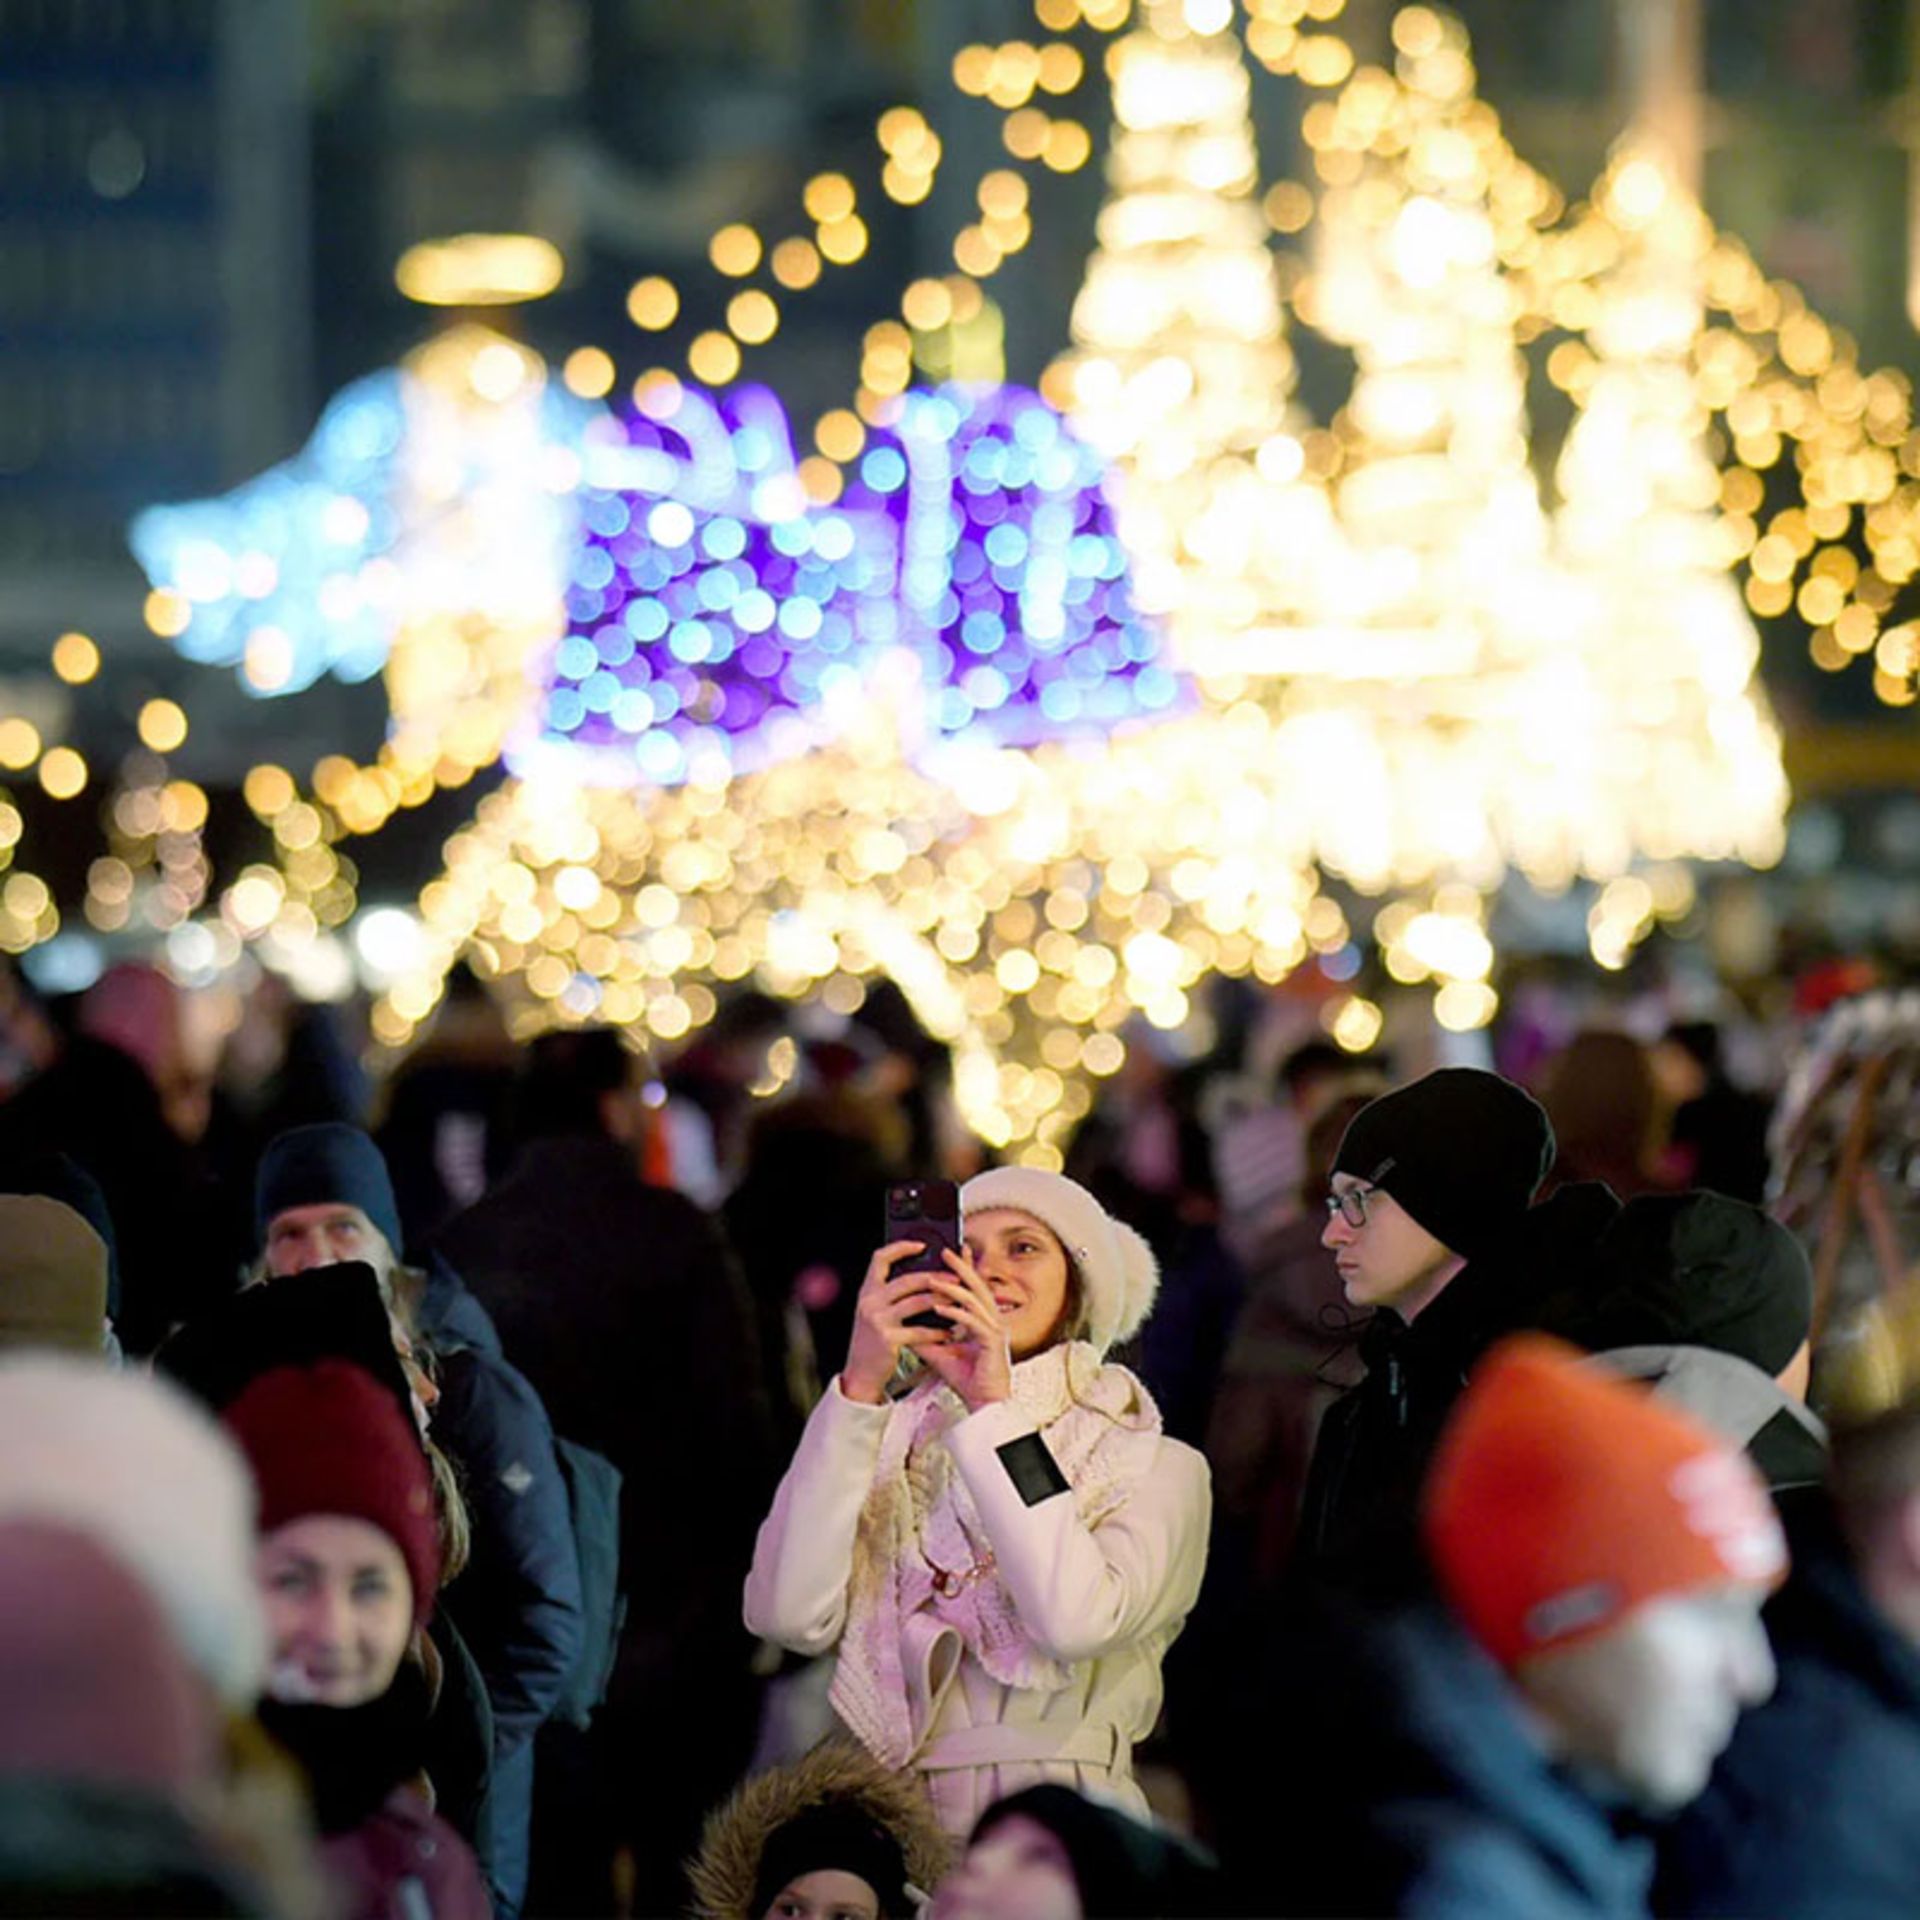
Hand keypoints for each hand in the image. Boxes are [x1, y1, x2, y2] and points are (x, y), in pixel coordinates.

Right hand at [841, 1241, 951, 1404]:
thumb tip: (923, 1277)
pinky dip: (937, 1331)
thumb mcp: (874, 1313)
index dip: (900, 1248)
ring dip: (941, 1301)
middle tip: (955, 1277)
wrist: (860, 1374)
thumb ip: (890, 1295)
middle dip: (935, 1277)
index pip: (880, 1258)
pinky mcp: (888, 1339)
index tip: (921, 1245)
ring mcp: (878, 1320)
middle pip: (907, 1279)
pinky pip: (919, 1330)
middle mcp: (870, 1302)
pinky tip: (948, 1332)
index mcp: (867, 1292)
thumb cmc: (872, 1342)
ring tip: (957, 1301)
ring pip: (917, 1302)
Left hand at [915, 1246, 1012, 1411]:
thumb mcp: (941, 1353)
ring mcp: (995, 1331)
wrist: (984, 1406)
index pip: (974, 1290)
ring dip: (954, 1288)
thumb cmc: (969, 1380)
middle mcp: (992, 1322)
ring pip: (976, 1300)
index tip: (953, 1252)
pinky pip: (973, 1322)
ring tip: (934, 1278)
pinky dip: (956, 1313)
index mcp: (984, 1321)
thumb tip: (904, 1325)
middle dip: (962, 1267)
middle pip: (978, 1287)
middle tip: (946, 1252)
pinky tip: (940, 1307)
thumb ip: (927, 1337)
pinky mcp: (993, 1343)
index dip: (965, 1270)